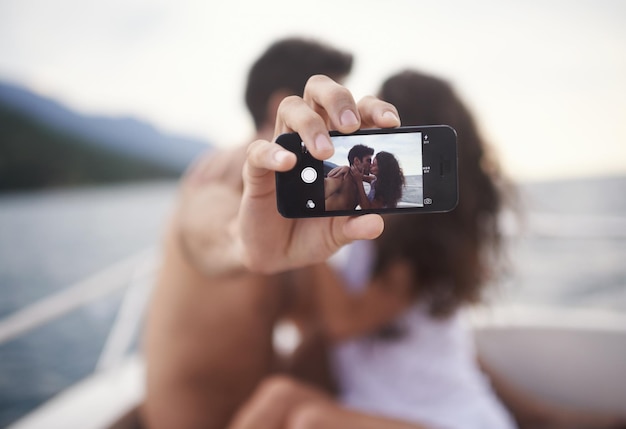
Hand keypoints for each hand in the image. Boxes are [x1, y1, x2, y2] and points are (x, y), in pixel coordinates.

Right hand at [237, 75, 399, 273]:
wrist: (276, 254)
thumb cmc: (312, 232)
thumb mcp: (338, 233)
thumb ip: (355, 226)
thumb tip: (376, 222)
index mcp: (338, 144)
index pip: (357, 110)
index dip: (374, 108)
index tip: (390, 122)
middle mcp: (309, 137)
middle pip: (320, 91)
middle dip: (338, 99)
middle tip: (350, 125)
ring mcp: (282, 149)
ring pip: (290, 108)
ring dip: (309, 123)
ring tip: (324, 151)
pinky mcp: (257, 170)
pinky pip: (259, 151)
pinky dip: (273, 153)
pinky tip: (288, 164)